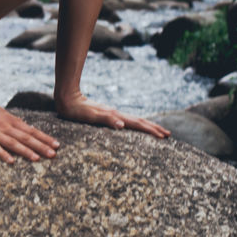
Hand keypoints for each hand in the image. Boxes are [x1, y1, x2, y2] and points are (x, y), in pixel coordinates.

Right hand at [0, 100, 60, 163]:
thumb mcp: (0, 113)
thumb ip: (13, 121)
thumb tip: (27, 127)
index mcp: (10, 120)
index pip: (31, 130)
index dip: (44, 138)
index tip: (56, 145)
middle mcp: (4, 126)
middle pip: (25, 137)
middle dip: (40, 146)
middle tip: (53, 154)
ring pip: (12, 143)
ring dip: (26, 151)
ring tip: (38, 158)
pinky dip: (3, 154)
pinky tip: (11, 161)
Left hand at [55, 92, 170, 138]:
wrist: (67, 99)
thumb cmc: (77, 110)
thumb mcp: (90, 116)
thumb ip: (106, 119)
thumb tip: (122, 125)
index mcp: (115, 116)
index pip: (137, 124)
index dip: (150, 130)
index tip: (163, 136)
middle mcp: (116, 114)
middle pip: (139, 121)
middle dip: (154, 128)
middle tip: (168, 135)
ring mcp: (113, 114)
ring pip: (134, 120)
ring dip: (147, 126)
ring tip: (158, 131)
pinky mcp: (108, 115)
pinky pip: (126, 121)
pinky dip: (136, 125)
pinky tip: (136, 127)